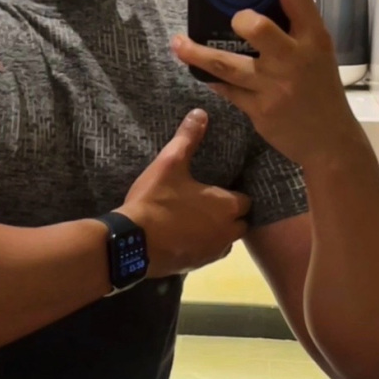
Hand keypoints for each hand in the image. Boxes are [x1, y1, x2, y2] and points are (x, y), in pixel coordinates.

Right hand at [118, 109, 251, 278]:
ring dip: (219, 229)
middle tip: (212, 198)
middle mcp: (226, 232)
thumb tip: (201, 113)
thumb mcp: (170, 163)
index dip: (236, 191)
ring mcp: (211, 252)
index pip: (246, 199)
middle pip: (241, 222)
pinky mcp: (196, 265)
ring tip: (199, 216)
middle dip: (231, 212)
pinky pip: (208, 253)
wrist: (133, 243)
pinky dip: (203, 243)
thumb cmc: (156, 200)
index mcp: (226, 206)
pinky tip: (184, 233)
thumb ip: (188, 138)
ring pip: (226, 239)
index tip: (224, 183)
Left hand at [171, 0, 359, 167]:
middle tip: (231, 18)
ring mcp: (274, 86)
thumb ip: (291, 29)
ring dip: (196, 52)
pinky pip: (225, 88)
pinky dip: (211, 79)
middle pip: (256, 27)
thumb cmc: (320, 89)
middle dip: (238, 18)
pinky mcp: (258, 110)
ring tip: (178, 43)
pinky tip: (200, 71)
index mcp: (313, 37)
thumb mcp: (317, 53)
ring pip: (225, 64)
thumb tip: (249, 1)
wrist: (331, 142)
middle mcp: (295, 59)